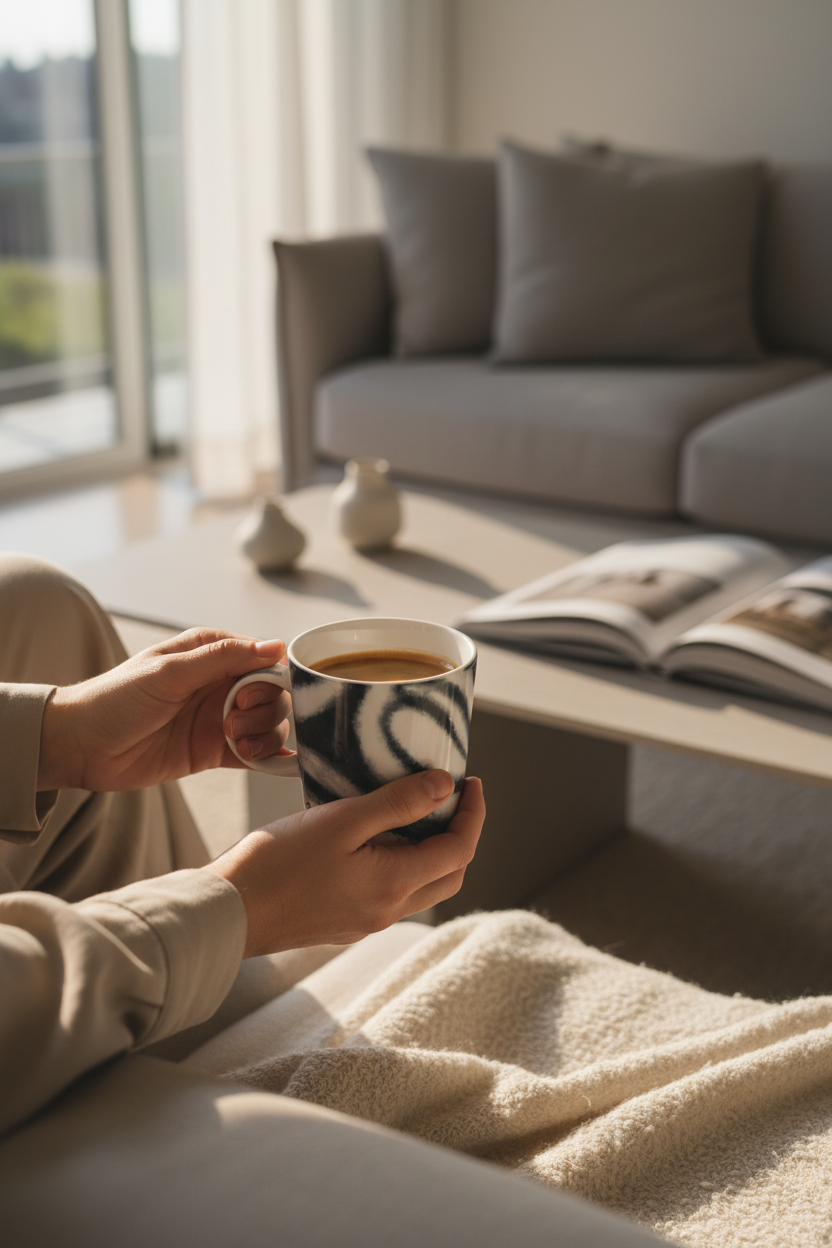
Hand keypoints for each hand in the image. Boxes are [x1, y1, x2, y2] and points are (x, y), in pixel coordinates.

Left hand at [37, 629, 292, 792]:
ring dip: (264, 734)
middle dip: (265, 709)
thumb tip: (275, 646)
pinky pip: (256, 753)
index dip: (268, 678)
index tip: (246, 696)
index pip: (264, 658)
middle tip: (232, 722)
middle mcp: (220, 683)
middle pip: (272, 693)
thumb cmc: (115, 699)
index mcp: (211, 652)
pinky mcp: (214, 751)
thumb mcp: (170, 672)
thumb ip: (223, 658)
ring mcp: (219, 718)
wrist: (81, 746)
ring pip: (268, 723)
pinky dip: (269, 757)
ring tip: (236, 742)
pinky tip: (270, 761)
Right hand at [205, 771, 485, 955]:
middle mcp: (388, 910)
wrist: (227, 912)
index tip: (470, 781)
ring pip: (422, 886)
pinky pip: (392, 891)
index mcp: (394, 885)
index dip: (474, 813)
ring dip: (432, 849)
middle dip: (461, 833)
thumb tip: (445, 787)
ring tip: (417, 809)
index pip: (460, 850)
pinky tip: (377, 835)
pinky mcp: (345, 921)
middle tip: (453, 796)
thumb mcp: (341, 820)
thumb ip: (397, 803)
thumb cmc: (276, 863)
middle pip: (449, 874)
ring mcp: (366, 920)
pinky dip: (402, 862)